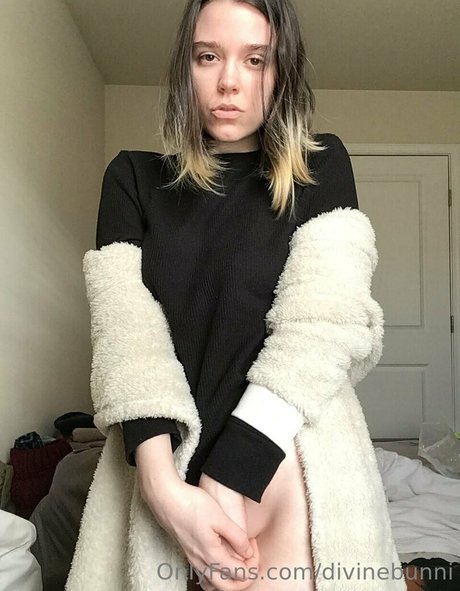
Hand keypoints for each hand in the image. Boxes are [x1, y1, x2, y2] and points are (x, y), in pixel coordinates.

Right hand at [140, 478, 257, 590]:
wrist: (166, 500)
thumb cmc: (192, 505)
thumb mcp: (220, 517)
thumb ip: (237, 537)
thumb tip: (248, 552)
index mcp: (212, 555)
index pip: (240, 574)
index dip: (252, 562)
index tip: (253, 544)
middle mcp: (202, 563)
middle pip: (228, 587)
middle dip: (244, 577)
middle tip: (250, 557)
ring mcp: (194, 560)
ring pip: (216, 584)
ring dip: (231, 578)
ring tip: (238, 558)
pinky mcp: (189, 554)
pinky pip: (206, 575)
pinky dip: (219, 573)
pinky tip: (223, 557)